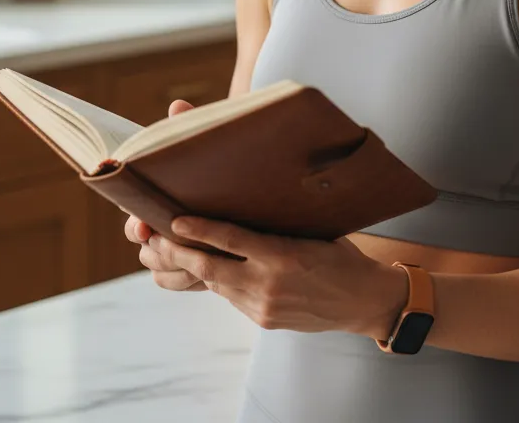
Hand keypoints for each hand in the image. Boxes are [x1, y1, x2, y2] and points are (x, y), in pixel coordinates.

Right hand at [122, 99, 205, 291]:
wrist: (250, 184)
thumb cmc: (223, 162)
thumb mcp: (211, 145)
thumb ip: (191, 127)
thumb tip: (178, 106)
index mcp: (157, 202)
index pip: (135, 220)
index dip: (138, 226)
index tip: (147, 227)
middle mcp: (161, 230)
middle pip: (146, 253)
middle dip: (159, 253)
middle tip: (178, 250)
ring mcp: (178, 251)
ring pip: (162, 273)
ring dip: (176, 270)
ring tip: (199, 264)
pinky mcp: (198, 268)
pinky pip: (182, 283)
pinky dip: (192, 281)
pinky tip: (214, 274)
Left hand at [151, 216, 409, 337]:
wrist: (362, 300)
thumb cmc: (338, 253)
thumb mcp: (311, 231)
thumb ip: (275, 225)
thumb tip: (242, 198)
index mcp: (284, 254)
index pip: (231, 239)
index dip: (199, 229)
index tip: (175, 219)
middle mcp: (270, 283)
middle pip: (211, 268)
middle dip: (179, 254)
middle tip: (156, 239)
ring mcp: (264, 306)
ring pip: (217, 283)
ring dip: (194, 267)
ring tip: (172, 250)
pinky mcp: (263, 320)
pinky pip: (231, 297)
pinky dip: (219, 281)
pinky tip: (210, 268)